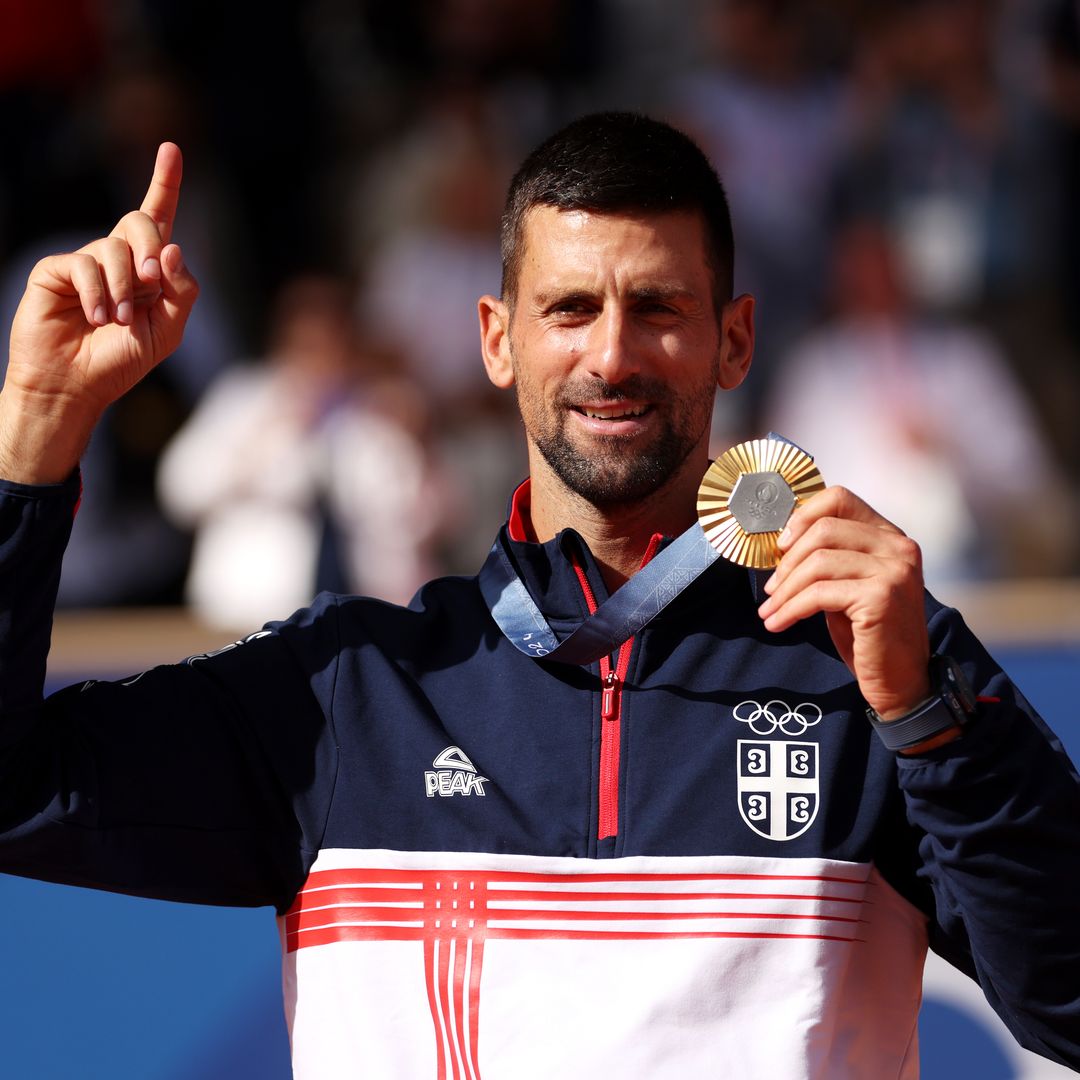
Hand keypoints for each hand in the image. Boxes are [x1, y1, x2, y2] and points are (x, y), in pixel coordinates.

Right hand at [1, 142, 198, 482]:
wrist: (77, 386)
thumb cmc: (122, 361)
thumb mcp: (168, 331)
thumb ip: (182, 292)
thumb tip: (174, 247)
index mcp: (148, 270)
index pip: (158, 218)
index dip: (165, 182)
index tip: (170, 148)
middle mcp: (116, 258)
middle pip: (141, 222)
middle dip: (152, 252)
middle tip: (150, 287)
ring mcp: (85, 262)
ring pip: (115, 249)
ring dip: (125, 288)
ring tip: (119, 320)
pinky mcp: (56, 271)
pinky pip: (83, 265)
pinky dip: (96, 294)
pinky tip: (95, 317)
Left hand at [756, 486, 930, 718]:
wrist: (900, 681)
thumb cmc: (867, 633)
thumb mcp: (847, 585)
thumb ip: (828, 557)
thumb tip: (781, 542)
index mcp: (890, 536)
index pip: (840, 499)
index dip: (803, 517)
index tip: (780, 546)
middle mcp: (898, 547)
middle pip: (823, 529)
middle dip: (787, 562)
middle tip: (770, 590)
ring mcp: (894, 570)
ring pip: (817, 562)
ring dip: (784, 590)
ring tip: (769, 611)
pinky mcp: (881, 597)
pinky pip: (819, 593)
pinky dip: (790, 608)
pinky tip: (778, 624)